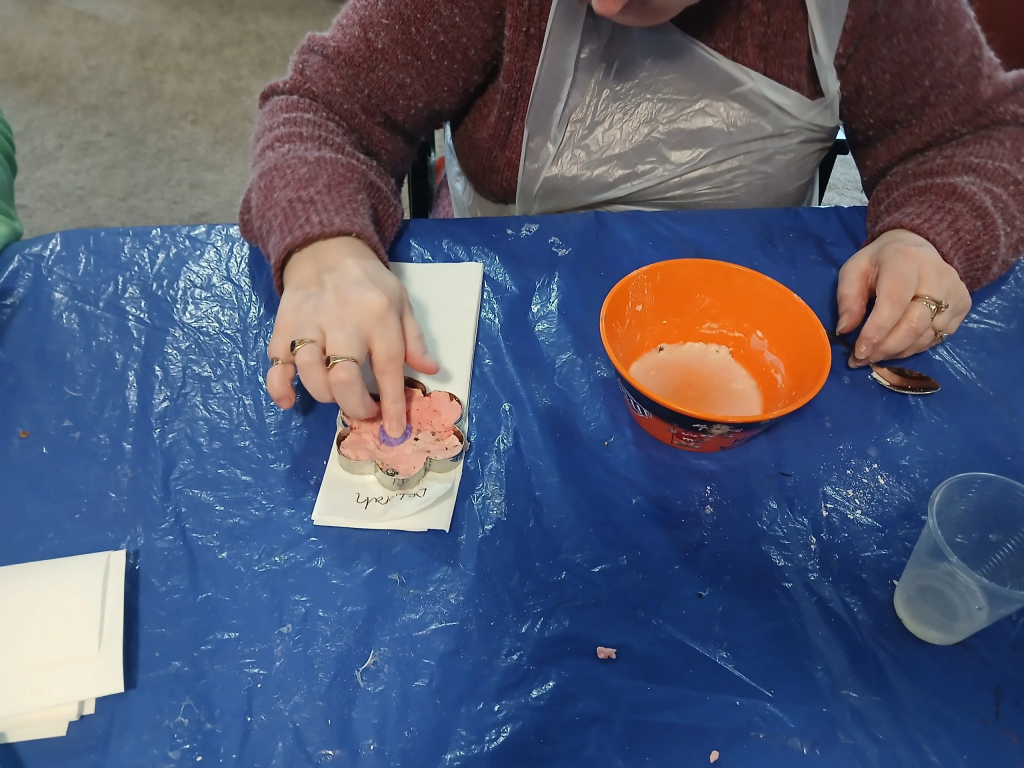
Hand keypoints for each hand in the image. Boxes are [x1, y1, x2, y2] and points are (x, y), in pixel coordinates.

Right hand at [266, 237, 437, 436]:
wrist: (324, 249)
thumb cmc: (368, 282)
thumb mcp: (400, 302)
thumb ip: (414, 338)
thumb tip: (431, 371)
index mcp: (378, 316)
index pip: (389, 367)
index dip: (393, 403)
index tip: (395, 429)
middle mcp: (343, 322)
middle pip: (344, 376)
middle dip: (355, 405)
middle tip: (363, 411)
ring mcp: (309, 324)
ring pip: (310, 372)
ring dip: (324, 395)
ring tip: (336, 395)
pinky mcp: (283, 327)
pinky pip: (276, 363)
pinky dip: (279, 388)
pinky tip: (289, 402)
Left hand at [836, 229, 970, 366]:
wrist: (918, 248)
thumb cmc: (880, 262)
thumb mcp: (854, 270)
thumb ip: (847, 298)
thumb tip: (845, 329)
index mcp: (905, 261)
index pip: (894, 302)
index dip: (876, 332)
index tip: (859, 352)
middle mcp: (937, 275)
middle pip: (914, 324)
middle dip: (886, 348)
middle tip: (863, 359)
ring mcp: (955, 291)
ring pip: (927, 336)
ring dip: (898, 352)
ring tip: (875, 356)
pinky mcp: (964, 304)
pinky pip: (939, 337)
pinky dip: (914, 348)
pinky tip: (897, 347)